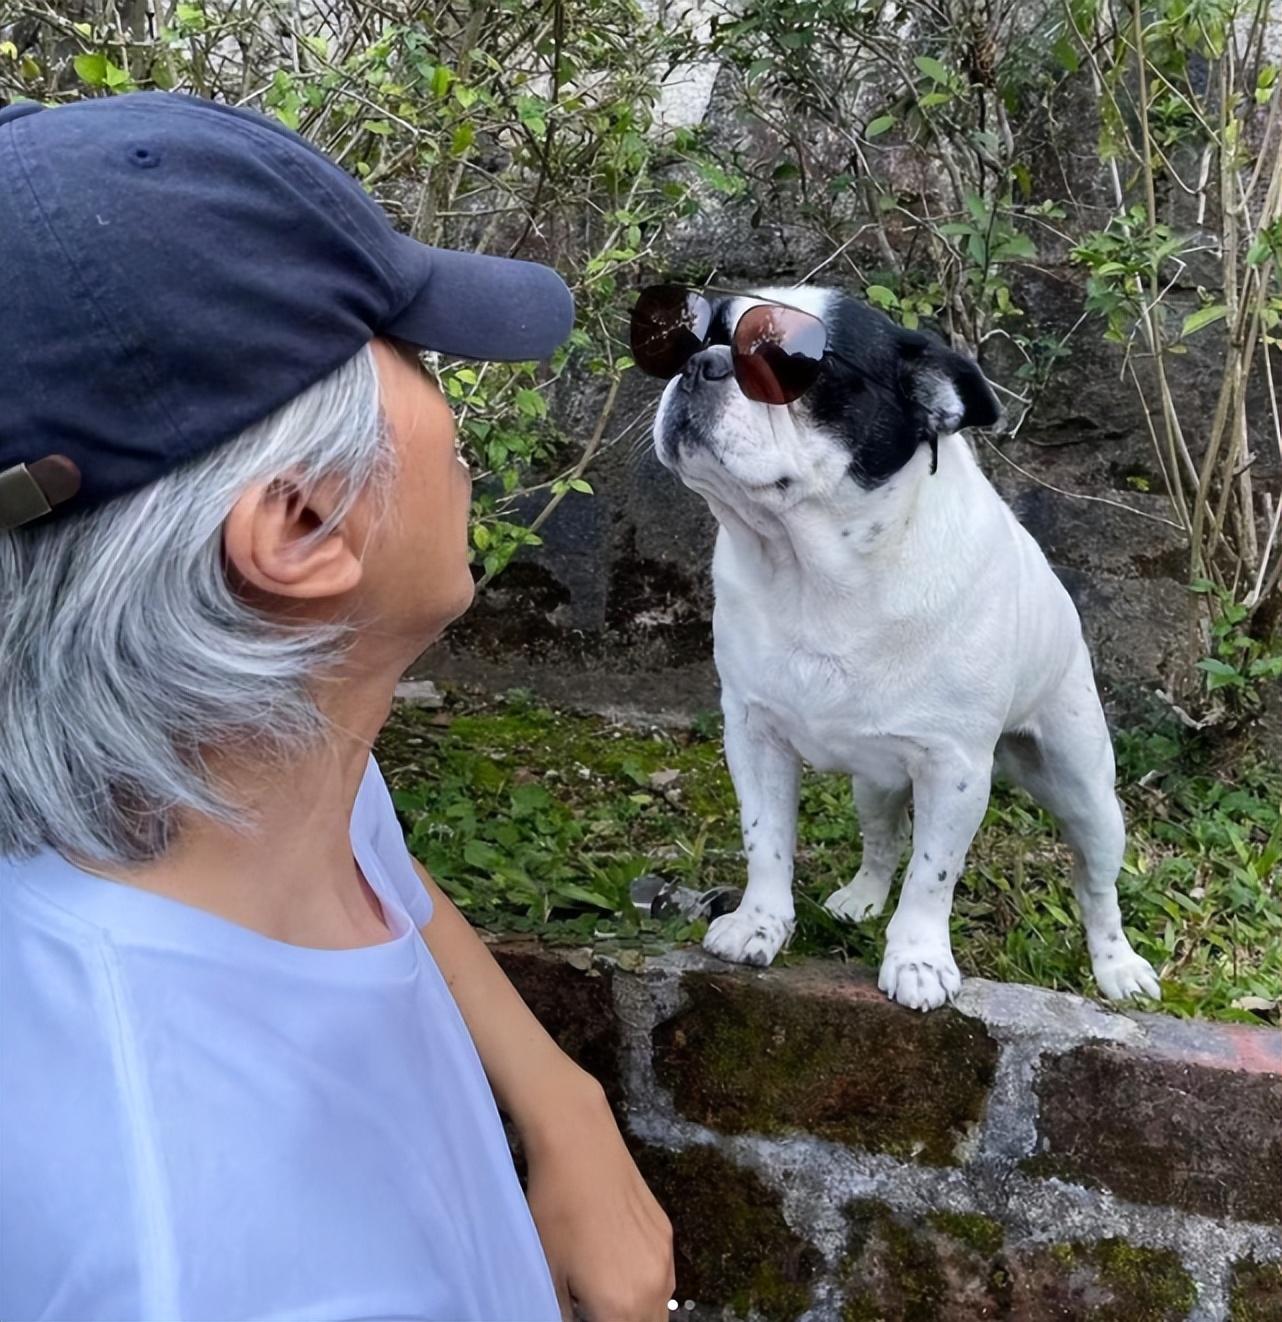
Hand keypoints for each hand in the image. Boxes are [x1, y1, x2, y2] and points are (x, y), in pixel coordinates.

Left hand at [524, 1073, 674, 1321]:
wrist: (581, 1148)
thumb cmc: (556, 1210)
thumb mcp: (549, 1272)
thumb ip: (563, 1312)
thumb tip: (571, 1318)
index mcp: (620, 1305)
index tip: (587, 1315)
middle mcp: (653, 1286)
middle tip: (597, 1311)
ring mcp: (665, 1257)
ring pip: (662, 1306)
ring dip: (641, 1313)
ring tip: (611, 1301)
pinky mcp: (667, 1231)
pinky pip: (665, 1275)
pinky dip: (648, 1285)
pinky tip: (622, 1268)